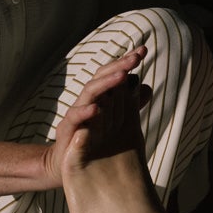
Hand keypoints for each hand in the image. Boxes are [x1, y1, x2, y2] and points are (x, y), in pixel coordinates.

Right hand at [42, 44, 148, 186]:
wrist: (66, 162)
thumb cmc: (92, 138)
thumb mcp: (113, 120)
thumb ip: (129, 105)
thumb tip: (146, 88)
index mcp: (99, 97)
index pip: (112, 73)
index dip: (126, 62)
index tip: (142, 50)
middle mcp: (87, 100)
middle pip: (101, 77)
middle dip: (119, 65)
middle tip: (136, 57)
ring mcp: (76, 113)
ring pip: (89, 92)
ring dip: (106, 83)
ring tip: (122, 75)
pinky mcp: (66, 130)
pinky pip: (74, 118)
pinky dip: (85, 112)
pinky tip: (97, 108)